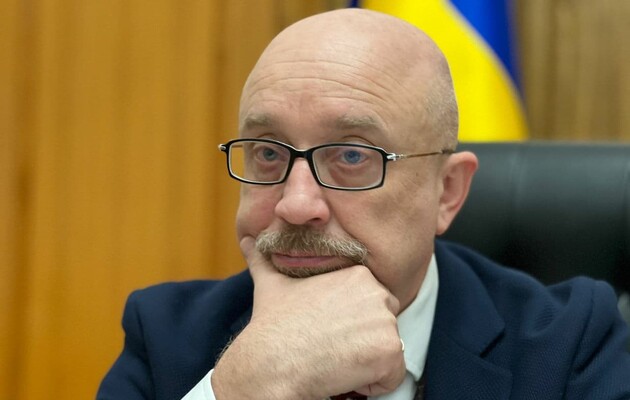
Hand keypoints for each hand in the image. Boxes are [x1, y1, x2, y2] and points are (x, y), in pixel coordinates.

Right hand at [211, 236, 405, 399]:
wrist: (273, 361)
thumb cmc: (273, 325)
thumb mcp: (270, 284)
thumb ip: (263, 260)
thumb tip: (246, 241)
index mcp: (358, 275)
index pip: (370, 305)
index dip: (349, 324)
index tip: (325, 331)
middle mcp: (378, 293)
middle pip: (383, 325)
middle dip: (361, 341)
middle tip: (330, 346)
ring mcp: (386, 321)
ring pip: (387, 351)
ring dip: (364, 362)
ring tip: (333, 359)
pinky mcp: (389, 351)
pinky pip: (392, 376)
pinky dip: (372, 383)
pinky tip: (343, 374)